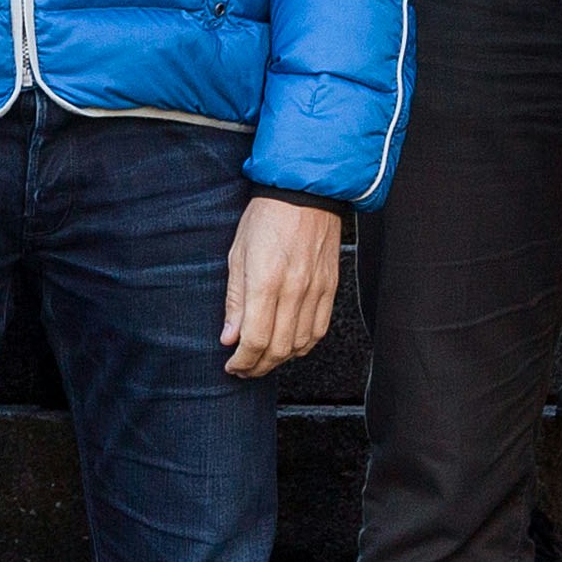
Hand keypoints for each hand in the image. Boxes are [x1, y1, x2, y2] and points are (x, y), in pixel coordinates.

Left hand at [222, 196, 343, 376]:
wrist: (305, 192)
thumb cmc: (265, 218)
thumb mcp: (237, 255)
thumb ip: (235, 300)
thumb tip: (230, 337)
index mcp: (265, 282)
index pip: (255, 339)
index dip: (242, 361)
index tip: (232, 365)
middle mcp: (294, 290)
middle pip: (278, 348)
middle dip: (258, 366)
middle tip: (244, 368)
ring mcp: (316, 290)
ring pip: (301, 344)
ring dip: (280, 359)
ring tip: (263, 359)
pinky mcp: (330, 288)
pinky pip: (319, 329)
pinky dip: (303, 345)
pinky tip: (289, 345)